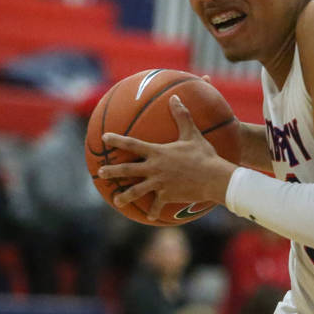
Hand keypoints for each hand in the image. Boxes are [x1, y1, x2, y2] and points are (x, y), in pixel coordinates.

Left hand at [97, 96, 236, 221]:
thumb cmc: (204, 155)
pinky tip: (149, 216)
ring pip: (137, 191)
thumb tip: (175, 97)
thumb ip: (182, 116)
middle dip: (112, 171)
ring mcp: (159, 183)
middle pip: (128, 170)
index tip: (104, 138)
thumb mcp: (192, 134)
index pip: (132, 144)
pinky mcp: (167, 196)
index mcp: (158, 152)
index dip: (117, 140)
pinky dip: (153, 211)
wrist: (213, 178)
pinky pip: (157, 205)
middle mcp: (154, 168)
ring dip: (125, 196)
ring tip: (116, 201)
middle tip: (100, 173)